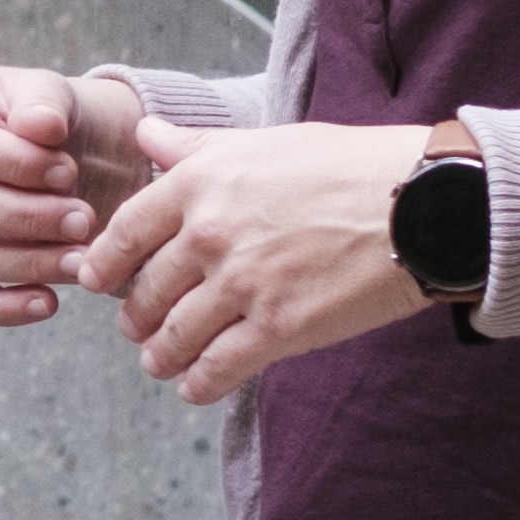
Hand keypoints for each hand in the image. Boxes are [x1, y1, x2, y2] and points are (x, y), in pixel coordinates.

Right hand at [0, 64, 148, 325]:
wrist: (47, 147)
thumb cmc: (38, 114)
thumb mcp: (46, 91)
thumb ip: (44, 102)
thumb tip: (40, 127)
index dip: (14, 165)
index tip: (70, 172)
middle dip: (27, 218)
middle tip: (84, 221)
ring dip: (28, 263)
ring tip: (82, 259)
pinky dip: (5, 308)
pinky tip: (49, 302)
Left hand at [83, 117, 434, 405]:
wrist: (423, 204)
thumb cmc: (350, 164)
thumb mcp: (265, 142)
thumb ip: (197, 147)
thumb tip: (146, 132)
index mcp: (201, 183)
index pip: (123, 232)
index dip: (103, 264)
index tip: (97, 280)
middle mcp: (210, 234)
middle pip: (144, 291)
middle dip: (134, 316)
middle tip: (135, 327)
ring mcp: (242, 284)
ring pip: (173, 336)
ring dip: (159, 355)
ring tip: (159, 362)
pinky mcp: (279, 328)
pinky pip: (218, 368)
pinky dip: (198, 384)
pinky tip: (195, 388)